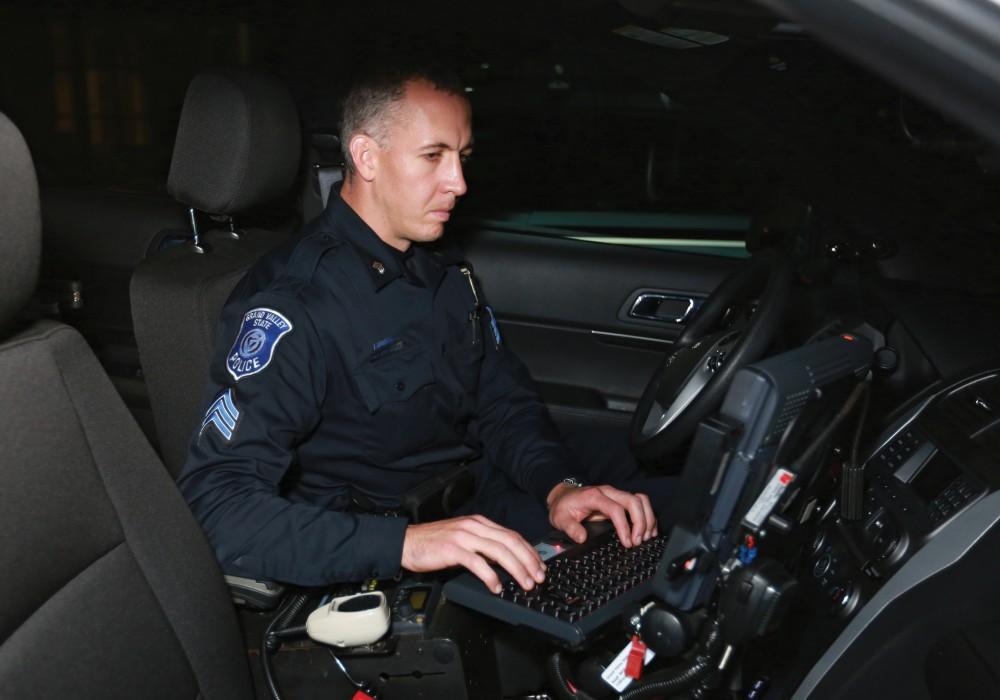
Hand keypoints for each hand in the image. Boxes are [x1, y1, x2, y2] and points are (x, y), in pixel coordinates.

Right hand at [401, 515, 545, 593]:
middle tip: (538, 577)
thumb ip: (482, 544)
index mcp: (479, 522)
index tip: (539, 565)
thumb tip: (504, 561)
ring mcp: (463, 537)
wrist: (406, 542)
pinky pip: (477, 563)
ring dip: (516, 569)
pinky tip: (497, 586)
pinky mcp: (452, 550)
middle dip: (528, 560)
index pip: (511, 535)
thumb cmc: (433, 543)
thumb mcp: (463, 538)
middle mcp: (474, 526)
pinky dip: (490, 576)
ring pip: (498, 552)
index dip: (528, 551)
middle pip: (510, 542)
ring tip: (524, 583)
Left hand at [547, 483, 656, 547]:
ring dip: (647, 518)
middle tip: (638, 541)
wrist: (563, 496)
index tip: (627, 542)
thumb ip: (570, 528)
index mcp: (594, 496)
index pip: (616, 509)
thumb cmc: (564, 506)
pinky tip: (648, 530)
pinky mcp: (620, 499)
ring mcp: (616, 494)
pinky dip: (647, 516)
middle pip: (633, 501)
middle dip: (640, 522)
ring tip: (646, 537)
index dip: (624, 526)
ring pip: (640, 500)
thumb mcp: (560, 518)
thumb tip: (582, 538)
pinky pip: (640, 503)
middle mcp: (608, 492)